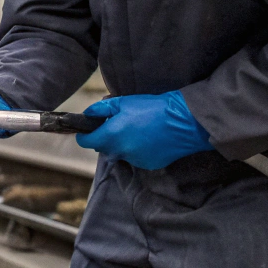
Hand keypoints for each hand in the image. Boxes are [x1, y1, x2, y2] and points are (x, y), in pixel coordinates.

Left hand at [74, 91, 213, 169]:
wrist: (183, 121)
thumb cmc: (152, 108)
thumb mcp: (123, 102)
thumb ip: (101, 110)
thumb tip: (88, 115)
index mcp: (111, 136)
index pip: (86, 142)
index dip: (84, 135)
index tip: (86, 129)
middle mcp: (120, 152)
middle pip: (103, 148)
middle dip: (105, 137)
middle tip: (116, 123)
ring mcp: (135, 160)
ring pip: (120, 153)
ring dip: (122, 144)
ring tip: (136, 129)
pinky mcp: (148, 164)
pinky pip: (135, 158)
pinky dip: (137, 150)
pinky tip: (148, 138)